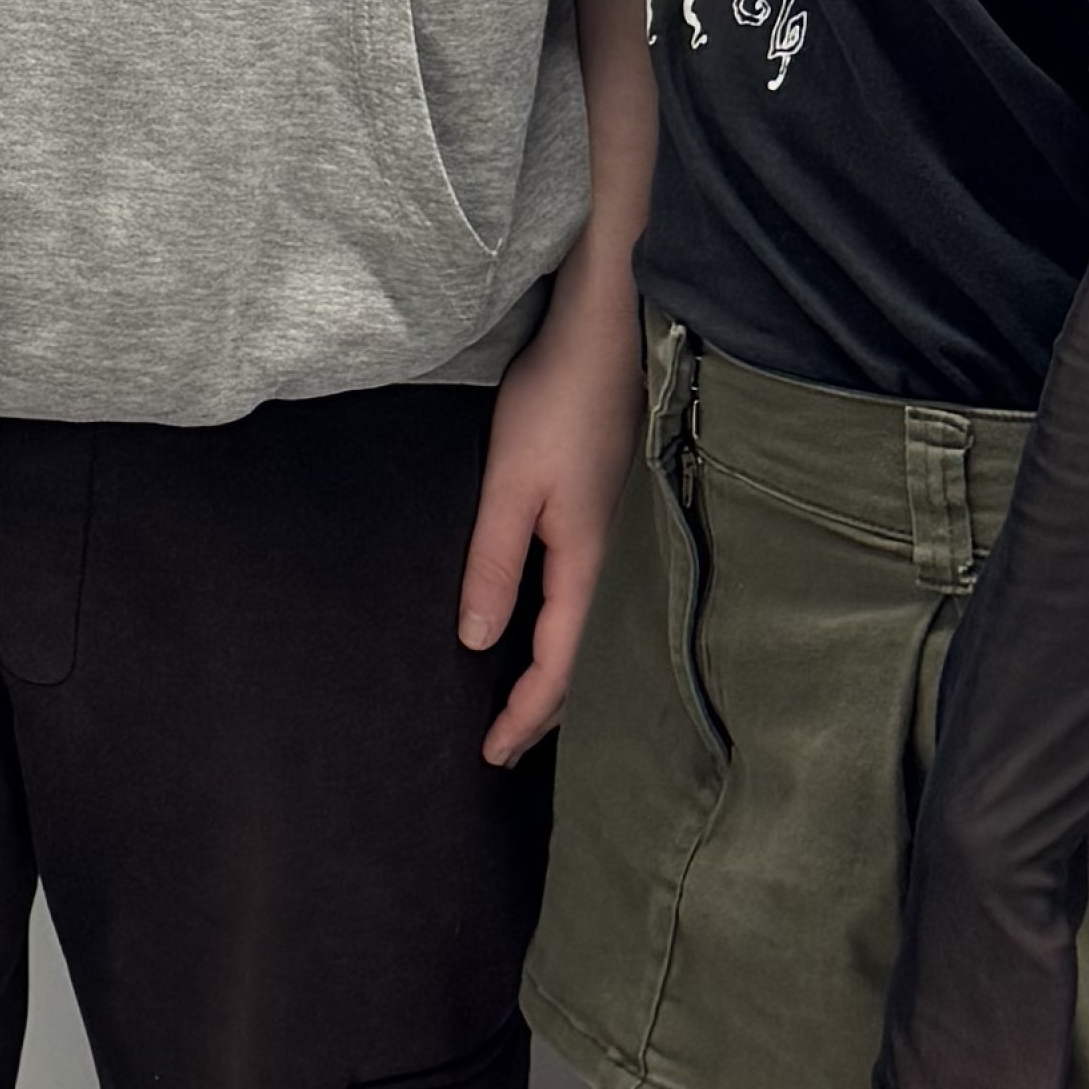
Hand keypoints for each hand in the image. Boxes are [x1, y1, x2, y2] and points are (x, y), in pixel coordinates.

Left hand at [459, 257, 632, 763]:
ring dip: (554, 672)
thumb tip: (476, 642)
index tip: (492, 756)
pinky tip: (540, 621)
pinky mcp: (605, 509)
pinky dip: (561, 629)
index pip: (556, 667)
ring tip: (520, 701)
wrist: (607, 332)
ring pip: (585, 628)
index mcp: (586, 565)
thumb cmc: (556, 403)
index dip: (525, 717)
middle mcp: (608, 561)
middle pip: (580, 660)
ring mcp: (612, 534)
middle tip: (504, 745)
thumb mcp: (511, 485)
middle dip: (543, 710)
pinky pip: (584, 593)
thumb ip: (494, 562)